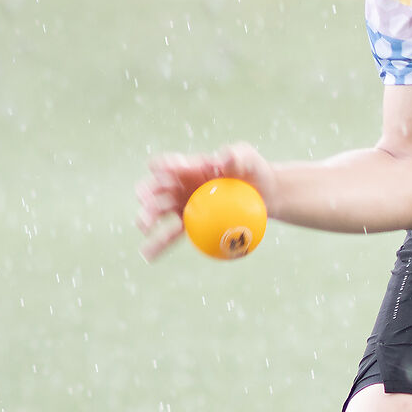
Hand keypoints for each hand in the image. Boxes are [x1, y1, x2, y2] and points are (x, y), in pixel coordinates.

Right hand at [135, 143, 276, 260]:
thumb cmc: (255, 171)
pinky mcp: (190, 223)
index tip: (162, 172)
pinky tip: (149, 256)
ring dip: (148, 220)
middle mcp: (181, 185)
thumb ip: (237, 155)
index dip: (163, 167)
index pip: (171, 164)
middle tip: (148, 204)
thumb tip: (222, 156)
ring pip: (158, 212)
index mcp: (191, 167)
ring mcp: (183, 204)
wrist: (265, 194)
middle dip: (146, 194)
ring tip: (145, 228)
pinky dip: (159, 244)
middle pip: (156, 188)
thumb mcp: (250, 159)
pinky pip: (172, 234)